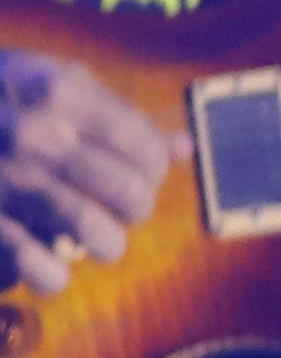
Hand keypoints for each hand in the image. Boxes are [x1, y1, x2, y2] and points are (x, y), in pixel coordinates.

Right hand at [0, 47, 174, 295]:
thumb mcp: (44, 83)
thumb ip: (113, 112)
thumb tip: (186, 148)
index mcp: (59, 92)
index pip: (145, 148)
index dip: (152, 169)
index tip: (142, 172)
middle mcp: (36, 134)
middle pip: (129, 193)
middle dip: (134, 208)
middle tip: (121, 209)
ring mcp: (7, 179)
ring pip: (96, 233)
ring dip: (107, 244)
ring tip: (100, 240)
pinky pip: (40, 268)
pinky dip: (53, 274)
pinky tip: (50, 264)